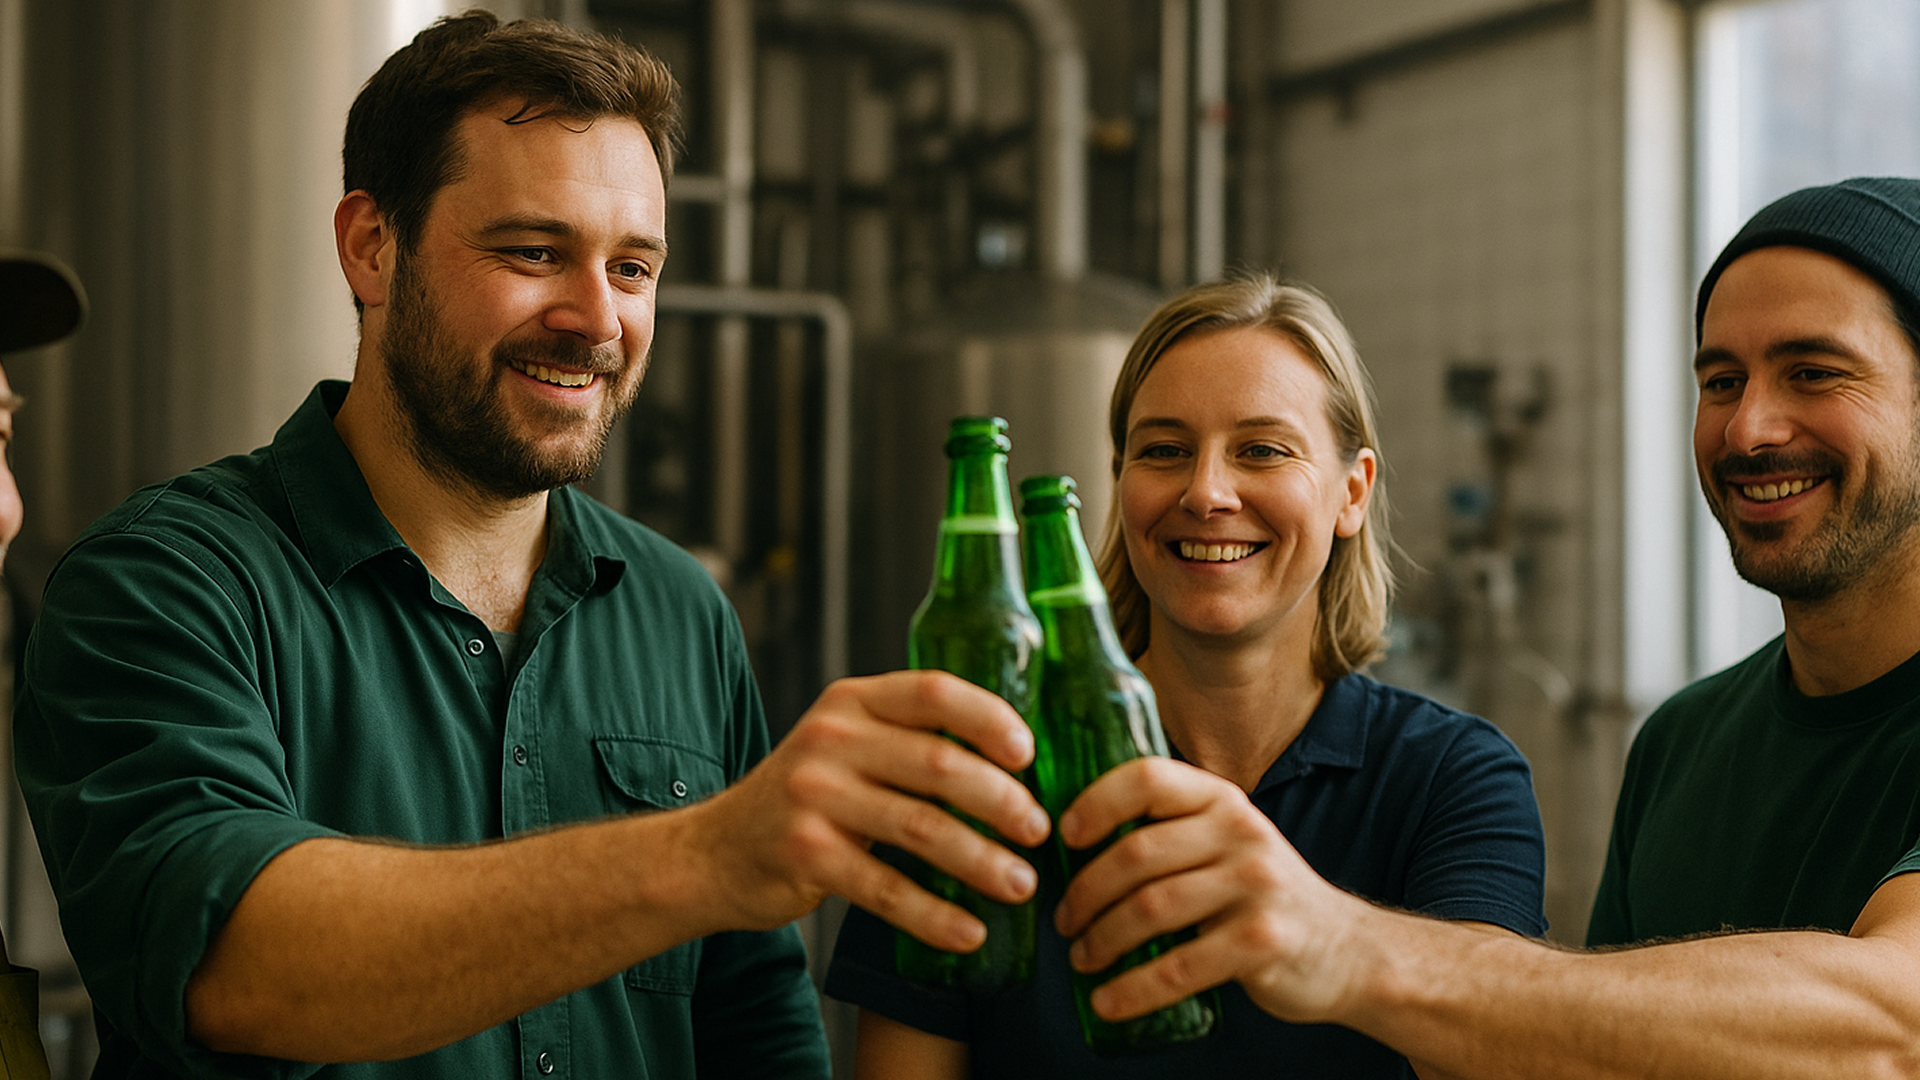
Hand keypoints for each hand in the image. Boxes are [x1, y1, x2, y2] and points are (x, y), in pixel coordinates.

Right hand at [688, 671, 1050, 951]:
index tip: (1029, 754)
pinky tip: (970, 933)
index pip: (933, 692)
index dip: (989, 719)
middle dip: (1000, 801)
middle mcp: (831, 739)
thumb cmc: (806, 799)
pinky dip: (934, 916)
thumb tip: (1016, 768)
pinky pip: (885, 889)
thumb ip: (909, 741)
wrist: (714, 852)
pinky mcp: (804, 855)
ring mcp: (813, 796)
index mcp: (852, 702)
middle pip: (938, 763)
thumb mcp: (847, 747)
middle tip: (1039, 831)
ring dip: (980, 861)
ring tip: (1021, 885)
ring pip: (920, 828)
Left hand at [1053, 756, 1376, 1025]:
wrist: (1346, 950)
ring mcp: (1254, 886)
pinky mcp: (1261, 942)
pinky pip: (1178, 968)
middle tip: (1064, 919)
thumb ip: (1171, 832)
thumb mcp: (1227, 843)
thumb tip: (1073, 843)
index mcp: (1222, 800)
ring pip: (1149, 909)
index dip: (1095, 803)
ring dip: (1102, 939)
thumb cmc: (1261, 896)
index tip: (1063, 836)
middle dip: (1086, 891)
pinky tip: (1108, 1001)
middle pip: (1137, 853)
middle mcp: (1240, 833)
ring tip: (1083, 957)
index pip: (1147, 778)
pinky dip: (1133, 989)